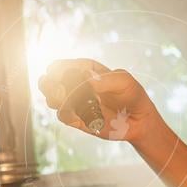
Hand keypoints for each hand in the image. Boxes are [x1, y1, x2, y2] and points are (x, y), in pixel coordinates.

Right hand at [38, 58, 158, 142]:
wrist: (138, 120)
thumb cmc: (133, 95)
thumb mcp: (125, 82)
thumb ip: (106, 79)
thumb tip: (87, 76)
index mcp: (85, 69)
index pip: (61, 65)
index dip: (58, 70)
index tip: (66, 77)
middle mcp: (76, 84)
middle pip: (49, 80)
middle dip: (48, 84)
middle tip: (60, 90)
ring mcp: (75, 102)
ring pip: (50, 98)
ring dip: (54, 99)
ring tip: (67, 101)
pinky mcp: (77, 119)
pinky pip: (62, 115)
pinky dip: (65, 113)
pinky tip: (77, 114)